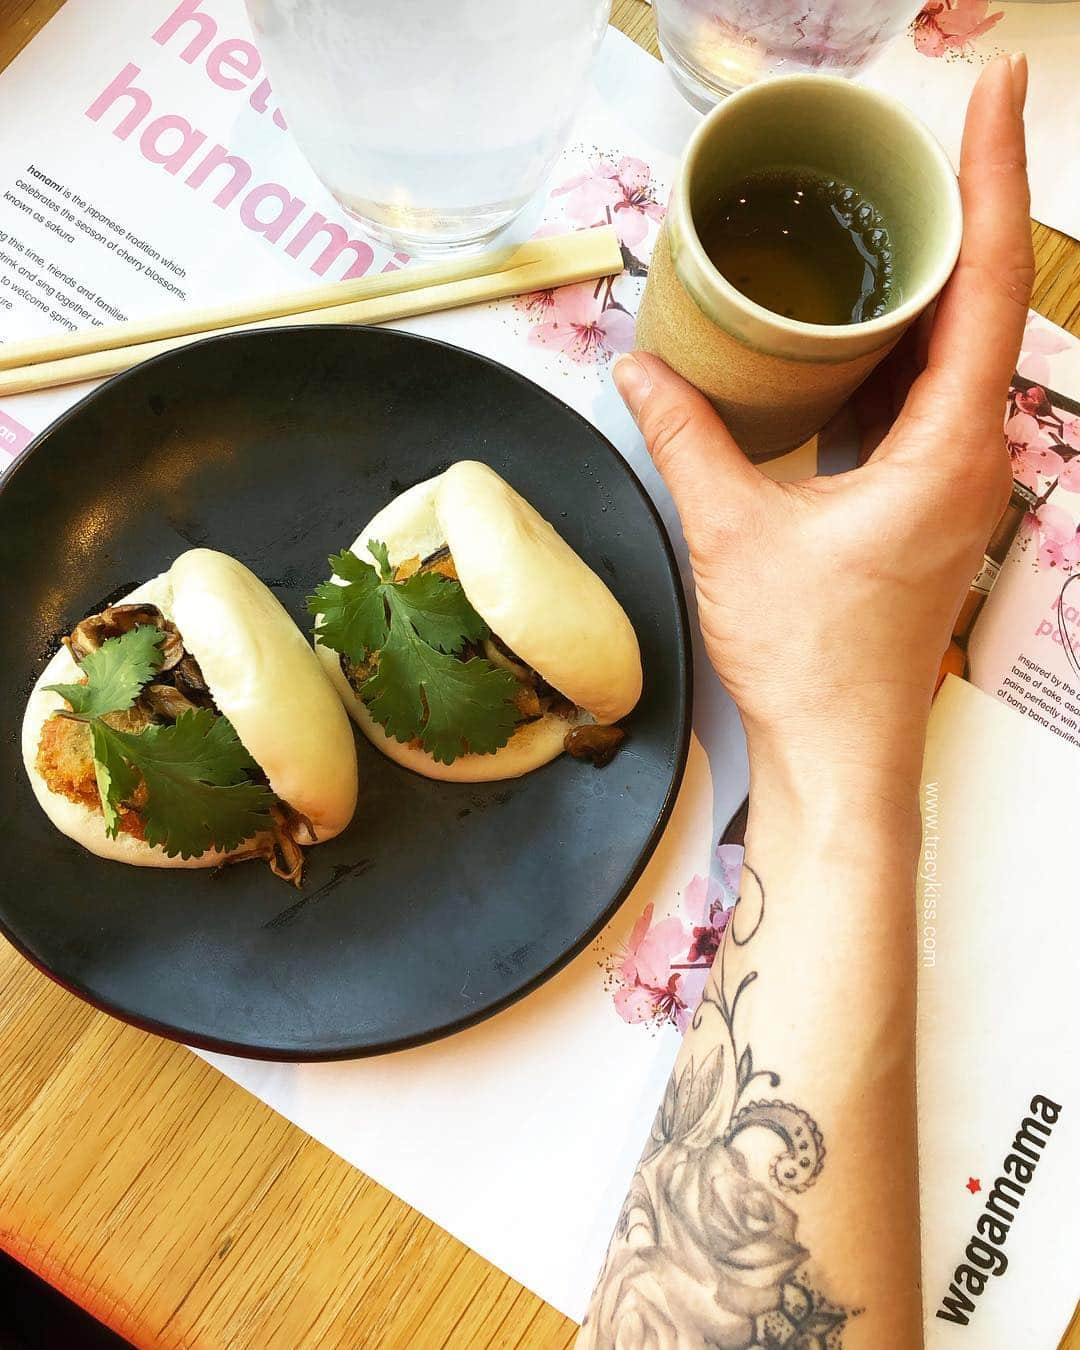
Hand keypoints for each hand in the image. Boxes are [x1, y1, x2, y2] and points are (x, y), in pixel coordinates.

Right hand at [613, 55, 1032, 794]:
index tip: (989, 94)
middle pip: (980, 303)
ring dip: (918, 289)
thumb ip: (685, 437)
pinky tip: (848, 336)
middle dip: (950, 215)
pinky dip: (894, 355)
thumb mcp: (731, 532)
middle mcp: (974, 457)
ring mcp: (956, 483)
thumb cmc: (811, 662)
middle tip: (909, 144)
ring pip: (954, 355)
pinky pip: (926, 403)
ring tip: (872, 226)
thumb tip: (641, 368)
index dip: (990, 174)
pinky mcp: (927, 505)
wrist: (842, 752)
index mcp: (949, 448)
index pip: (986, 282)